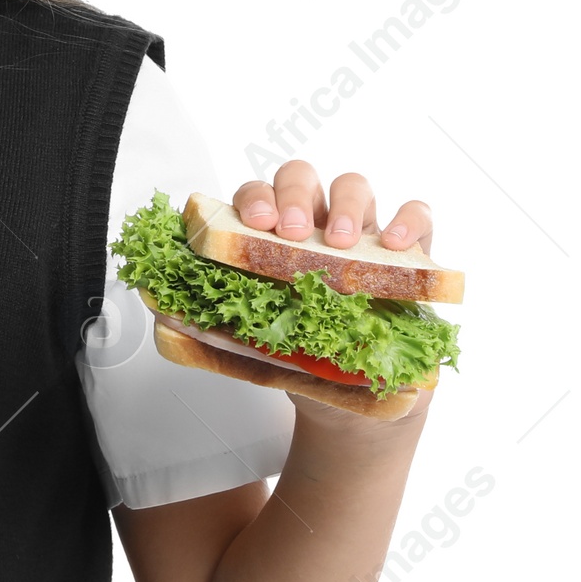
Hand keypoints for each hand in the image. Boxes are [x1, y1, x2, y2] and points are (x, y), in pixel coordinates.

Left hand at [231, 159, 434, 430]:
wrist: (349, 402)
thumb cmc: (297, 360)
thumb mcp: (251, 349)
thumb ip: (213, 329)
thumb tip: (163, 314)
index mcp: (271, 240)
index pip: (256, 197)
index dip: (255, 200)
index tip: (256, 225)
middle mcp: (315, 227)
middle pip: (300, 178)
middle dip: (294, 196)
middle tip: (294, 232)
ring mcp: (363, 236)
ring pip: (354, 186)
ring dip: (346, 206)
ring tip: (342, 243)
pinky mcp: (408, 257)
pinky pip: (418, 218)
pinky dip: (409, 221)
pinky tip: (398, 244)